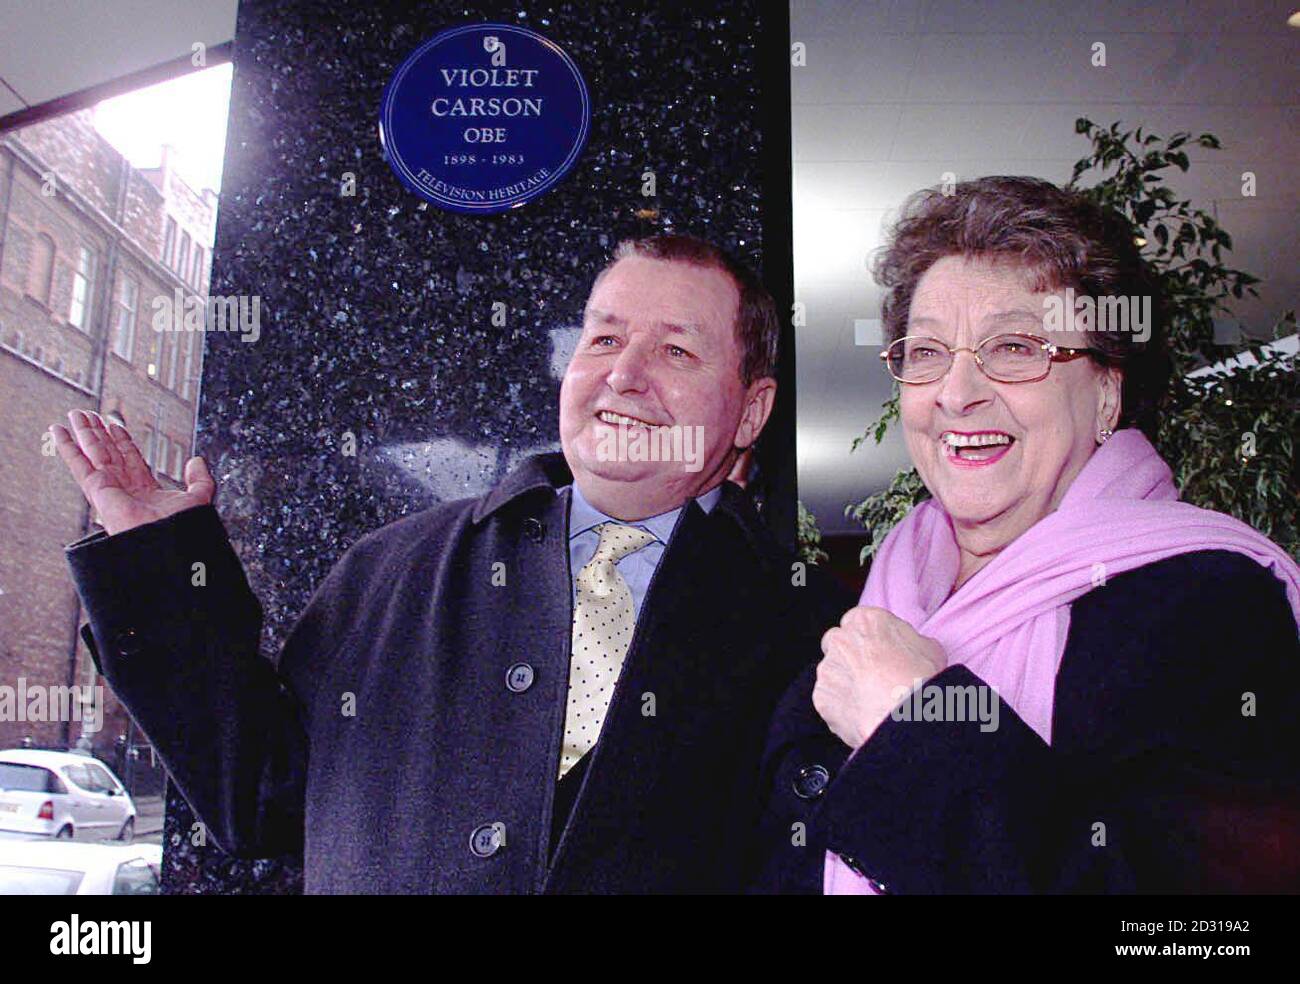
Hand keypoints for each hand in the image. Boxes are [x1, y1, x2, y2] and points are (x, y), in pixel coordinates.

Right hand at [51, 410, 215, 535]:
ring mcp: (108, 488)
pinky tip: (59, 431)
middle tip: (89, 415)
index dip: (123, 441)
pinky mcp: (96, 489)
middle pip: (109, 453)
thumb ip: (199, 479)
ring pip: (93, 453)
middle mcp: (124, 488)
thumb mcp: (197, 498)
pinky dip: (67, 446)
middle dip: (99, 433)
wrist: (168, 540)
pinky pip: (79, 464)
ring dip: (84, 433)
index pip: (131, 459)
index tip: (115, 426)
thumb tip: (197, 461)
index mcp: (145, 491)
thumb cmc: (182, 528)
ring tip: (76, 413)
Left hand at [813, 606, 945, 748]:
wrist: (905, 715)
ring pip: (832, 673)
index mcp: (865, 620)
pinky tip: (862, 716)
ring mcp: (827, 669)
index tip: (877, 653)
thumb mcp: (930, 649)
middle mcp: (840, 640)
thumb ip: (911, 642)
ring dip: (845, 683)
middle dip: (848, 656)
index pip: (857, 622)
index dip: (867, 639)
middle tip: (870, 676)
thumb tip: (910, 651)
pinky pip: (829, 700)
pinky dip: (841, 707)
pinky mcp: (821, 697)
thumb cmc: (920, 678)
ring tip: (869, 701)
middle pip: (837, 643)